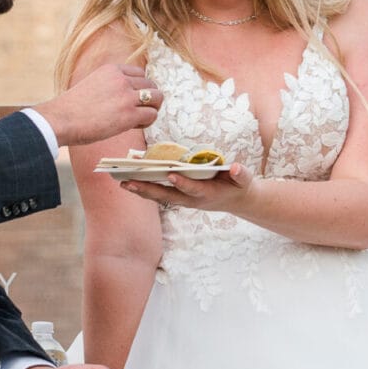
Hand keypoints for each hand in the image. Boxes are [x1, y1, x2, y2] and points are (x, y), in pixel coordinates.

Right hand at [40, 63, 162, 146]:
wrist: (61, 119)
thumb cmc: (71, 108)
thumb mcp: (92, 84)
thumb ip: (109, 85)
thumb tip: (119, 97)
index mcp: (112, 70)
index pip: (139, 74)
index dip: (138, 88)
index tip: (130, 99)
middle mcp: (122, 80)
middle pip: (151, 85)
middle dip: (148, 98)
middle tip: (138, 111)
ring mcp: (127, 96)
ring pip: (157, 97)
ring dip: (152, 109)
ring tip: (139, 119)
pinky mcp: (129, 114)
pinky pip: (151, 115)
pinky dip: (147, 122)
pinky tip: (134, 126)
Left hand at [120, 162, 253, 215]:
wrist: (237, 201)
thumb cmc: (239, 186)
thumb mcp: (244, 180)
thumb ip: (241, 174)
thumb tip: (236, 168)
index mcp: (208, 194)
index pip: (193, 189)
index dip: (183, 183)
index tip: (172, 175)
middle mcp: (192, 200)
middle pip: (167, 196)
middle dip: (148, 190)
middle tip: (129, 183)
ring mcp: (184, 200)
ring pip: (159, 197)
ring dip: (141, 191)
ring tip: (122, 183)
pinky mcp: (179, 197)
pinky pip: (159, 194)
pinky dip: (145, 189)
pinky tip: (131, 182)